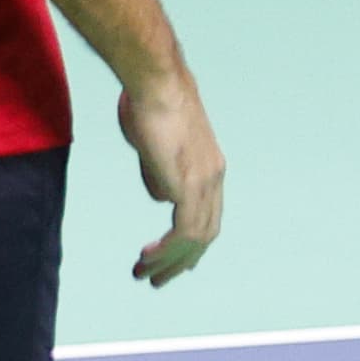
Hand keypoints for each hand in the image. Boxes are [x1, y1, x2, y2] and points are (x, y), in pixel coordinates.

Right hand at [118, 75, 223, 286]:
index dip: (191, 242)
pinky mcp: (190, 183)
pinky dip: (168, 250)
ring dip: (170, 261)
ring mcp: (205, 181)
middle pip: (206, 232)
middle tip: (157, 279)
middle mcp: (214, 177)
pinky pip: (185, 230)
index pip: (208, 214)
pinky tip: (149, 258)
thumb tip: (161, 197)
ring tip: (145, 275)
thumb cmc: (149, 103)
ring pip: (196, 237)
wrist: (156, 81)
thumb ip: (159, 173)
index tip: (172, 259)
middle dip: (181, 260)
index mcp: (210, 166)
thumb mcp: (154, 145)